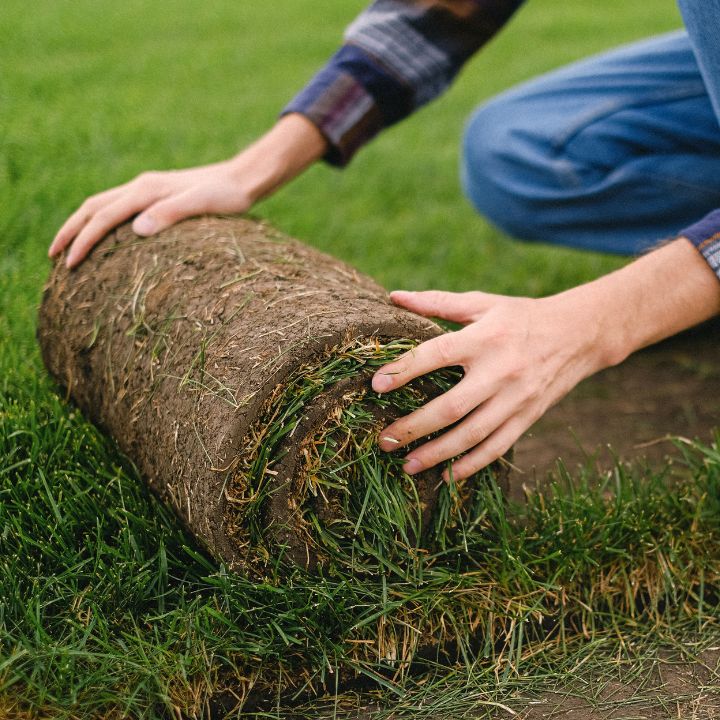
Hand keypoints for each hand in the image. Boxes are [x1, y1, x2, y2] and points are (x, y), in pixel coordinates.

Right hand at [49, 113, 326, 267]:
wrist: (245, 179)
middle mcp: (142, 186)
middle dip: (71, 231)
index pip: (103, 216)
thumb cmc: (228, 196)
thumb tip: (136, 229)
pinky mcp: (158, 195)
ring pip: (103, 205)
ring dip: (82, 225)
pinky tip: (106, 238)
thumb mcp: (202, 205)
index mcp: (147, 190)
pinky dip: (102, 221)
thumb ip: (171, 214)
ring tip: (69, 249)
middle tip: (54, 258)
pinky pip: (119, 207)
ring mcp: (149, 189)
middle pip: (93, 207)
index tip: (69, 265)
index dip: (83, 240)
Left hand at [372, 289, 606, 480]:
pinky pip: (497, 447)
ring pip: (472, 434)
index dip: (404, 370)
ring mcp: (516, 398)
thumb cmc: (520, 316)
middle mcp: (500, 371)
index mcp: (484, 338)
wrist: (579, 334)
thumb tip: (394, 297)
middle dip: (413, 426)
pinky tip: (447, 476)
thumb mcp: (482, 303)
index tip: (376, 386)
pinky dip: (472, 465)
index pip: (436, 355)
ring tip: (407, 465)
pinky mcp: (528, 417)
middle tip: (384, 440)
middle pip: (451, 406)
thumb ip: (437, 302)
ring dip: (437, 453)